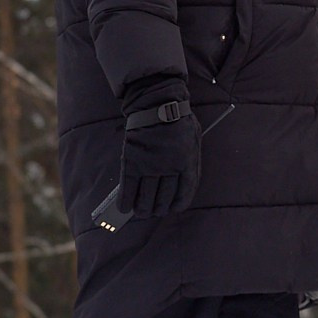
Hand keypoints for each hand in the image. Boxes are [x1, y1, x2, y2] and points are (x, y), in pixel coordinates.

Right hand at [119, 99, 203, 216]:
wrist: (158, 104)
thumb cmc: (179, 122)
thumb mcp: (194, 141)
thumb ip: (190, 162)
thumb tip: (181, 185)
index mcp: (188, 164)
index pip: (184, 194)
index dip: (177, 205)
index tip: (172, 209)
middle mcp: (169, 168)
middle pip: (163, 199)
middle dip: (157, 209)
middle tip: (153, 211)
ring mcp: (149, 166)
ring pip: (145, 197)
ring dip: (141, 209)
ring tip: (140, 212)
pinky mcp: (131, 162)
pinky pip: (127, 188)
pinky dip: (125, 201)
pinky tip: (124, 208)